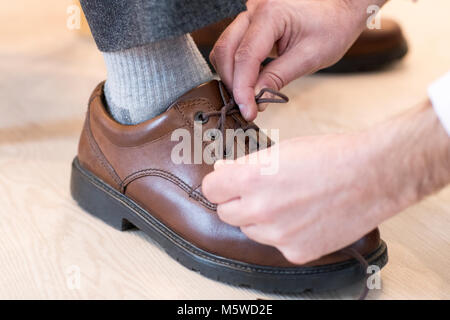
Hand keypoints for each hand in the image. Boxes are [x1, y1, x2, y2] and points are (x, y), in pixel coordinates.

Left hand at [202, 101, 449, 263]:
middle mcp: (260, 210)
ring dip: (260, 219)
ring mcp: (278, 235)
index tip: (227, 181)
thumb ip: (247, 166)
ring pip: (250, 230)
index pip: (211, 188)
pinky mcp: (296, 251)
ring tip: (289, 203)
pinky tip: (304, 218)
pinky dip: (284, 234)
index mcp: (252, 179)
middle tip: (260, 191)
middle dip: (237, 201)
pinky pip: (276, 244)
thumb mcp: (281, 150)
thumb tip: (224, 172)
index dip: (220, 182)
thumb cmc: (331, 155)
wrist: (373, 175)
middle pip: (226, 212)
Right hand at [210, 0, 385, 119]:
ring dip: (231, 76)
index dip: (242, 88)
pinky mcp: (250, 25)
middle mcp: (254, 10)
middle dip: (232, 83)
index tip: (247, 111)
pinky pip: (233, 47)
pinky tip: (250, 83)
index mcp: (271, 14)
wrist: (340, 9)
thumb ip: (278, 77)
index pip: (246, 56)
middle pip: (225, 50)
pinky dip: (236, 68)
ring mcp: (249, 15)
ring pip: (224, 49)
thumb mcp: (310, 57)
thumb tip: (255, 98)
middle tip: (247, 107)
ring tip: (249, 97)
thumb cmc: (332, 27)